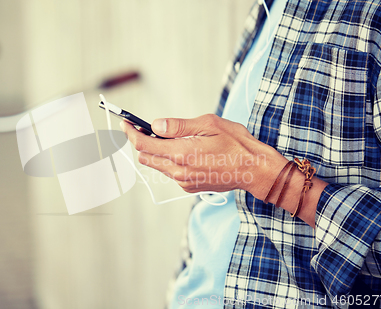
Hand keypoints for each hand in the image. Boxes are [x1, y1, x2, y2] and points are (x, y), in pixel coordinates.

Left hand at [121, 114, 288, 198]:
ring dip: (155, 151)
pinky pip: (170, 172)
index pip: (143, 144)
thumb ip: (178, 126)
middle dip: (141, 141)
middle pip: (146, 157)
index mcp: (181, 153)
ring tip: (167, 136)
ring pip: (157, 165)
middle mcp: (178, 171)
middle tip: (144, 127)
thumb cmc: (236, 144)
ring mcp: (183, 181)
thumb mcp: (208, 124)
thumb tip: (155, 125)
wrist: (254, 170)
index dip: (130, 133)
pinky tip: (183, 150)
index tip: (125, 123)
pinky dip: (169, 160)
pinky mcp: (189, 186)